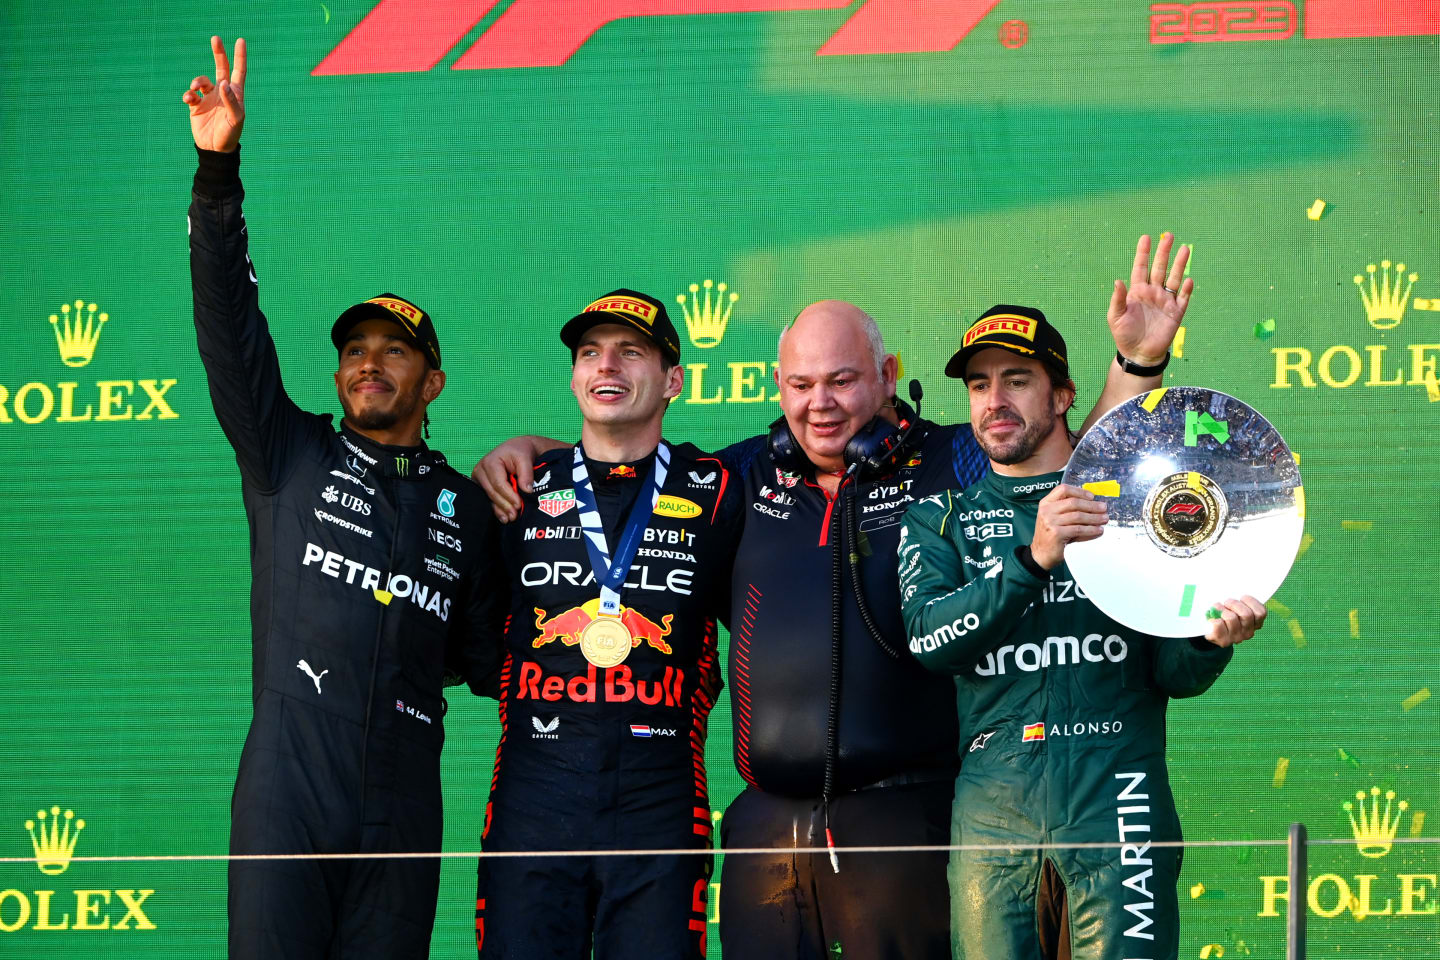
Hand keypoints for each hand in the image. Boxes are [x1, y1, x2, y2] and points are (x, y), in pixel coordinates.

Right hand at [182, 37, 245, 152]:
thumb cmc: (230, 135)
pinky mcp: (196, 106)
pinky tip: (189, 100)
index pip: (238, 71)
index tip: (240, 40)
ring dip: (197, 81)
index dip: (240, 56)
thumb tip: (223, 83)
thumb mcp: (235, 119)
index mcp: (235, 94)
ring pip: (201, 80)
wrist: (215, 150)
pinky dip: (188, 95)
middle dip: (219, 53)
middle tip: (216, 38)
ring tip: (195, 88)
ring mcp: (209, 98)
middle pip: (220, 67)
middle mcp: (222, 93)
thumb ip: (230, 101)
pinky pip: (190, 94)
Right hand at [472, 436, 551, 522]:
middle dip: (505, 505)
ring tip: (511, 518)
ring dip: (500, 509)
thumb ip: (526, 473)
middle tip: (515, 515)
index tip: (519, 505)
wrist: (517, 449)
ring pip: (489, 497)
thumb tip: (527, 490)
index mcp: (490, 462)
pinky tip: (504, 517)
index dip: (509, 496)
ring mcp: (479, 479)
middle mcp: (480, 470)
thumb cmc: (520, 451)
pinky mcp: (482, 486)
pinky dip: (497, 508)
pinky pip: (488, 499)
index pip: (498, 483)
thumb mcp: (525, 458)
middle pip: (492, 492)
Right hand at [1030, 484, 1106, 569]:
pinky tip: (1098, 530)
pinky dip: (1091, 529)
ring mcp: (1050, 522)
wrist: (1041, 553)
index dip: (1079, 491)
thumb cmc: (1051, 535)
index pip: (1063, 489)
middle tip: (1104, 508)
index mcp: (1046, 503)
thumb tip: (1093, 505)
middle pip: (1073, 502)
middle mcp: (1046, 510)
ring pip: (1078, 516)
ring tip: (1104, 519)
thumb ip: (1068, 510)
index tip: (1092, 496)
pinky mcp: (1056, 534)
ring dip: (1094, 517)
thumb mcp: (1055, 518)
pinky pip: (1078, 529)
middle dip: (1091, 505)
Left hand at [1107, 233, 1190, 366]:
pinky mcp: (1176, 312)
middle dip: (1164, 252)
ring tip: (1185, 249)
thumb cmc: (1124, 335)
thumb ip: (1117, 299)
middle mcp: (1153, 292)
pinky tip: (1188, 280)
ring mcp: (1165, 301)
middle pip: (1159, 268)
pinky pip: (1183, 297)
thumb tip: (1118, 281)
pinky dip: (1187, 289)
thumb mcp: (1115, 317)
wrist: (1139, 354)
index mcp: (1137, 291)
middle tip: (1168, 235)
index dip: (1143, 253)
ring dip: (1179, 264)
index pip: (1141, 268)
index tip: (1146, 238)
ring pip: (1174, 278)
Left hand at [1203, 595, 1266, 647]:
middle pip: (1246, 614)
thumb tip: (1237, 582)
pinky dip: (1213, 617)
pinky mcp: (1223, 641)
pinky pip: (1218, 624)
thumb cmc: (1225, 614)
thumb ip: (1240, 599)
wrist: (1211, 631)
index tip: (1242, 597)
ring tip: (1217, 608)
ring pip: (1231, 618)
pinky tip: (1212, 618)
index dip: (1251, 602)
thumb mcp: (1235, 607)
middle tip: (1226, 602)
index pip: (1261, 612)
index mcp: (1255, 624)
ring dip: (1221, 609)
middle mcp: (1248, 632)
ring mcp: (1236, 638)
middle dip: (1234, 603)